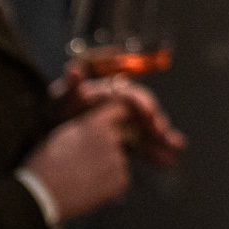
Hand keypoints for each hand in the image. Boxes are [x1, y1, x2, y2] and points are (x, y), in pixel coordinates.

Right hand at [23, 102, 131, 220]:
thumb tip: (99, 122)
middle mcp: (111, 139)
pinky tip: (88, 188)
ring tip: (81, 176)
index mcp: (96, 123)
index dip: (116, 117)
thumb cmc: (45, 164)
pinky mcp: (121, 181)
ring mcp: (118, 161)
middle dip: (109, 144)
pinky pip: (119, 179)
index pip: (119, 110)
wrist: (41, 195)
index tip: (112, 124)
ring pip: (119, 159)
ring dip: (107, 166)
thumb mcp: (63, 133)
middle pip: (120, 136)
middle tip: (87, 160)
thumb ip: (87, 124)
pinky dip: (108, 184)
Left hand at [50, 68, 186, 167]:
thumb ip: (68, 88)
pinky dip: (156, 153)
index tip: (148, 114)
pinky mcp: (126, 143)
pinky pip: (144, 147)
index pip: (131, 95)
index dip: (142, 102)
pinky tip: (168, 160)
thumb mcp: (59, 102)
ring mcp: (126, 126)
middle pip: (145, 113)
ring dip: (163, 138)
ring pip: (148, 131)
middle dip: (156, 123)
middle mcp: (122, 109)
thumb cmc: (56, 116)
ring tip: (175, 147)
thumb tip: (73, 69)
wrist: (52, 142)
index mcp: (110, 95)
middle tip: (162, 133)